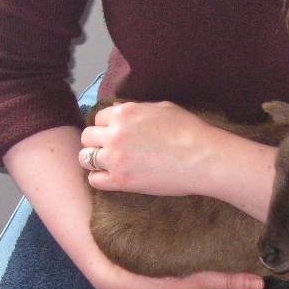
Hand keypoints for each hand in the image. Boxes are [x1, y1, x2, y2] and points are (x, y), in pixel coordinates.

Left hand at [80, 101, 230, 196]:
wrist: (202, 158)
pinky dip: (100, 178)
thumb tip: (118, 109)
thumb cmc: (188, 130)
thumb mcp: (161, 108)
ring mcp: (115, 158)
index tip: (115, 134)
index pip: (98, 117)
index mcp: (124, 113)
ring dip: (94, 160)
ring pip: (85, 158)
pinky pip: (94, 180)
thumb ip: (135, 109)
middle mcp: (114, 134)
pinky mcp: (121, 181)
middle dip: (96, 142)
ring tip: (108, 164)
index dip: (106, 126)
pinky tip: (111, 177)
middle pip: (87, 137)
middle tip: (110, 149)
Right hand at [87, 258, 263, 288]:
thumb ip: (227, 280)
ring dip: (229, 282)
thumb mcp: (193, 278)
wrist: (118, 284)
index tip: (272, 267)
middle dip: (246, 281)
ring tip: (237, 257)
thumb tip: (260, 285)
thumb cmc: (154, 280)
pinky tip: (213, 266)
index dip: (262, 287)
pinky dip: (214, 284)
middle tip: (256, 256)